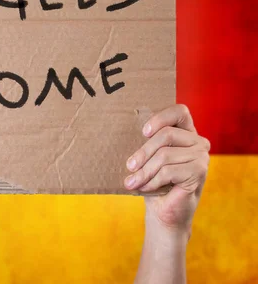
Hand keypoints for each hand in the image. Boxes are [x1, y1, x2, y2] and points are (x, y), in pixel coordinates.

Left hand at [124, 104, 209, 236]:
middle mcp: (198, 142)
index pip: (179, 111)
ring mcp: (201, 157)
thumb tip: (122, 130)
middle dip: (143, 152)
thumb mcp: (148, 158)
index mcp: (187, 133)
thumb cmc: (154, 181)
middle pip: (166, 134)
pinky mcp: (199, 173)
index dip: (161, 118)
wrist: (165, 213)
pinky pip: (168, 171)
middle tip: (129, 167)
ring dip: (144, 171)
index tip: (143, 132)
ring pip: (164, 155)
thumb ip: (145, 142)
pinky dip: (152, 181)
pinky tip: (145, 188)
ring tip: (132, 182)